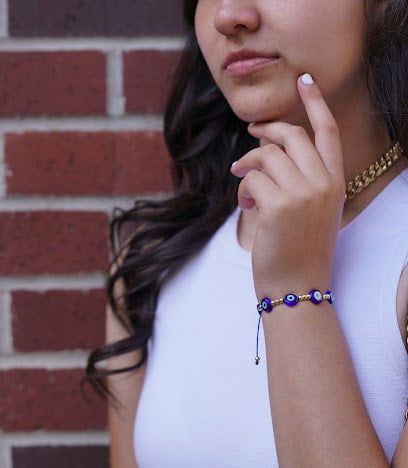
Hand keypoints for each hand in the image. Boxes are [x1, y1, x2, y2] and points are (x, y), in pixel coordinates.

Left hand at [230, 74, 345, 297]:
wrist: (297, 286)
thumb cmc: (299, 249)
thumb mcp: (311, 210)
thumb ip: (299, 178)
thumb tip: (267, 149)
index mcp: (336, 182)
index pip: (328, 131)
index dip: (315, 102)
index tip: (305, 80)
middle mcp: (324, 182)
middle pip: (292, 135)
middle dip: (266, 132)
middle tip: (250, 137)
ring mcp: (304, 193)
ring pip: (267, 155)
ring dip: (247, 164)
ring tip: (242, 184)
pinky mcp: (279, 204)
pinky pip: (251, 177)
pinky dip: (242, 187)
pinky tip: (244, 204)